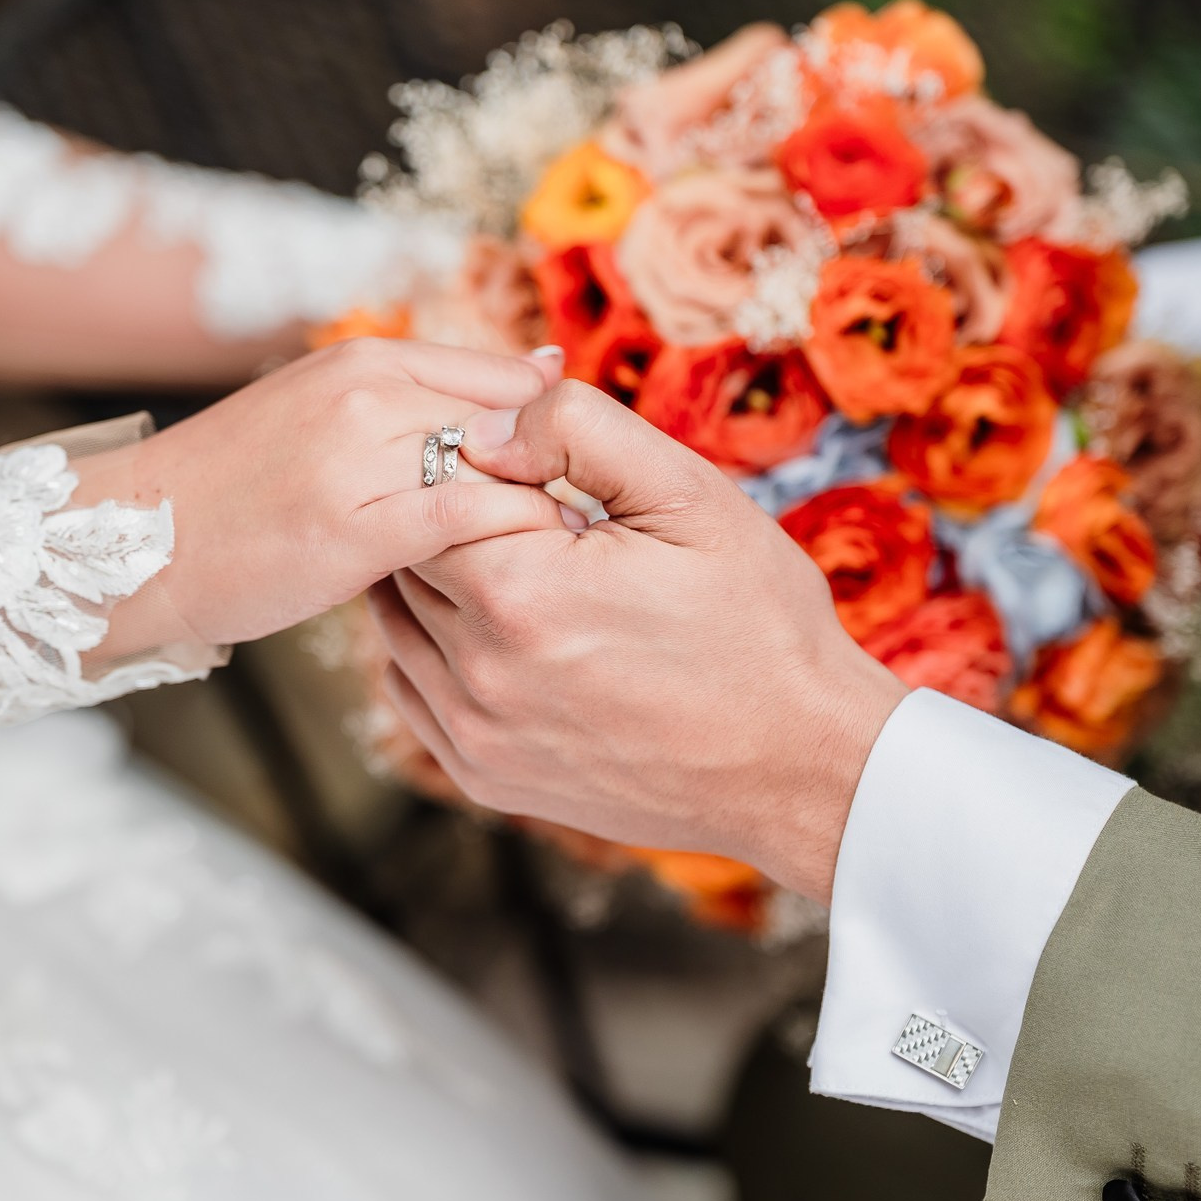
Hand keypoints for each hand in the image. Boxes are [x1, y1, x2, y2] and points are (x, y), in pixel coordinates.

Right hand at [124, 337, 575, 646]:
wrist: (133, 540)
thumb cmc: (239, 492)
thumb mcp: (326, 416)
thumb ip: (420, 404)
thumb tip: (540, 378)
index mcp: (366, 360)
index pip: (506, 377)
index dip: (562, 431)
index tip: (595, 481)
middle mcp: (367, 393)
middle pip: (514, 419)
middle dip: (568, 473)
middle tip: (614, 528)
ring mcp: (358, 457)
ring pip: (496, 469)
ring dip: (548, 514)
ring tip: (586, 561)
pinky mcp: (352, 526)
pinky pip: (463, 523)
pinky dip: (507, 545)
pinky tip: (530, 579)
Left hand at [367, 380, 907, 902]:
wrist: (801, 765)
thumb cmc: (760, 624)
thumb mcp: (689, 493)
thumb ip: (577, 430)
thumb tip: (484, 424)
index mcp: (519, 590)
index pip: (430, 491)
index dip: (482, 470)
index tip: (544, 482)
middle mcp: (479, 671)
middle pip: (407, 556)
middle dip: (456, 523)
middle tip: (540, 524)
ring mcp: (475, 734)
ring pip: (399, 621)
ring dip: (441, 584)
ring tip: (527, 573)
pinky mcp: (484, 775)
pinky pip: (412, 689)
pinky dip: (437, 650)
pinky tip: (506, 635)